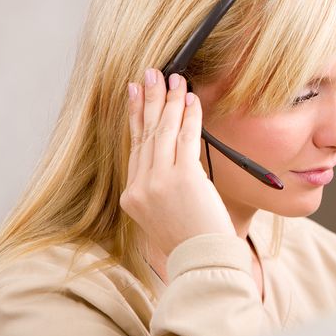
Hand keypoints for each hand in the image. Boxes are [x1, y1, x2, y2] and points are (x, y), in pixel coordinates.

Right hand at [120, 68, 235, 255]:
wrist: (202, 261)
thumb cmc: (190, 238)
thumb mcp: (165, 212)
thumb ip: (161, 184)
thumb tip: (175, 150)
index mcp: (133, 195)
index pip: (134, 147)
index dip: (136, 117)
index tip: (135, 95)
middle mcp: (141, 186)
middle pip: (144, 134)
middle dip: (148, 100)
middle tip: (150, 74)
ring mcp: (159, 182)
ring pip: (163, 132)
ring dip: (169, 102)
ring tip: (173, 79)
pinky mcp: (183, 178)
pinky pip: (185, 139)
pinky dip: (189, 117)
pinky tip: (191, 100)